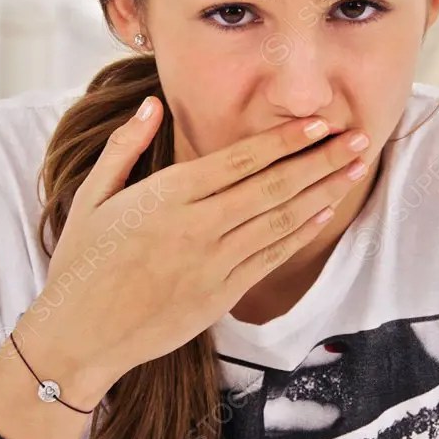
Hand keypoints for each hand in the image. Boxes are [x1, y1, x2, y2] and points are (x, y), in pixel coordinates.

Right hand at [21, 100, 372, 392]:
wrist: (79, 336)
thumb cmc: (82, 262)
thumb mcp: (93, 196)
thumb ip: (125, 145)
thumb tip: (152, 103)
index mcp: (166, 197)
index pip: (239, 160)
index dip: (284, 139)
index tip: (319, 121)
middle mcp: (196, 228)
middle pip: (273, 186)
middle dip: (321, 160)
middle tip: (358, 138)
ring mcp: (213, 264)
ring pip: (281, 221)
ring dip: (323, 193)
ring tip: (355, 169)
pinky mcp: (221, 296)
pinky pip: (271, 259)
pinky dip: (301, 235)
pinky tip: (325, 213)